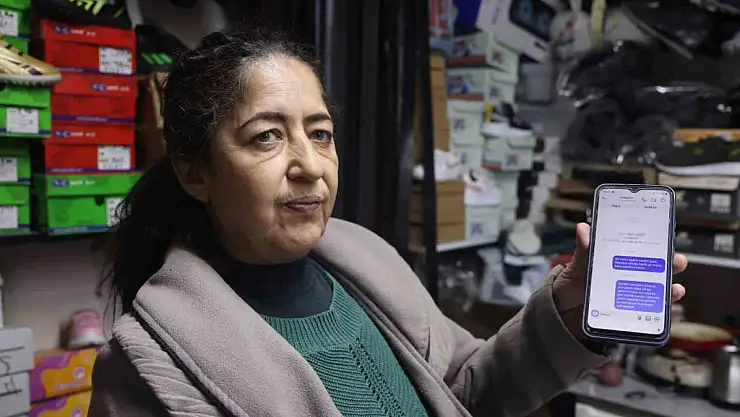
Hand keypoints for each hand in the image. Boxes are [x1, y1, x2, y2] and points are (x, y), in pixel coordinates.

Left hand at [553, 223, 686, 339]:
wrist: (559, 315)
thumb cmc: (569, 287)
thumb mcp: (574, 268)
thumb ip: (582, 251)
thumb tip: (583, 228)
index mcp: (616, 260)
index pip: (641, 249)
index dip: (656, 242)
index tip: (666, 235)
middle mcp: (628, 277)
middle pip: (656, 269)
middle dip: (671, 264)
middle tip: (678, 261)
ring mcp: (629, 296)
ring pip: (658, 292)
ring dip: (670, 290)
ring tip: (676, 289)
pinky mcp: (628, 315)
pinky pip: (649, 315)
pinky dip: (660, 314)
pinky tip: (665, 311)